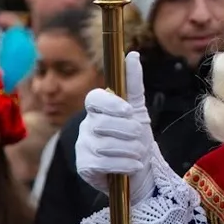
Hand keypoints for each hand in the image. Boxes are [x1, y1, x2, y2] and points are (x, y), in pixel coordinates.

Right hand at [76, 51, 154, 203]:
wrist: (141, 170)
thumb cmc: (136, 137)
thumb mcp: (138, 108)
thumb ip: (133, 82)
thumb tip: (132, 54)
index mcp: (97, 108)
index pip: (94, 98)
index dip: (111, 104)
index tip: (129, 111)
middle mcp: (86, 125)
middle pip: (103, 123)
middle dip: (129, 132)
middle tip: (140, 137)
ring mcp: (82, 145)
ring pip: (105, 144)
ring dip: (130, 150)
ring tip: (138, 153)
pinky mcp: (83, 166)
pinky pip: (102, 162)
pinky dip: (124, 165)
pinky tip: (132, 165)